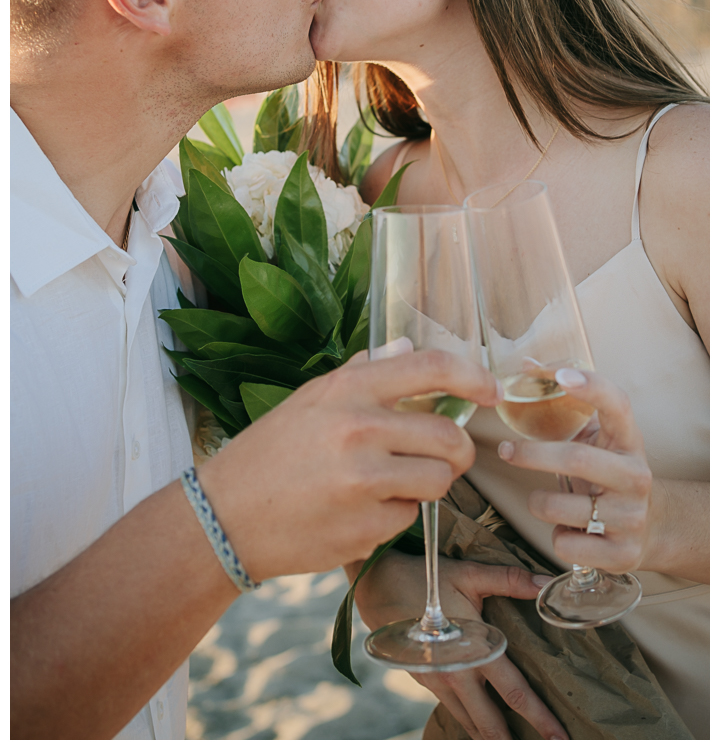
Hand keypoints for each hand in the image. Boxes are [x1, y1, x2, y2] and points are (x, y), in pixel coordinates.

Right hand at [199, 350, 502, 580]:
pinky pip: (409, 518)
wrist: (224, 515)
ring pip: (439, 482)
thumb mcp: (311, 399)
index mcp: (347, 390)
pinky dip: (395, 516)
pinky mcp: (366, 529)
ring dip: (426, 485)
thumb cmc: (270, 452)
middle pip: (450, 437)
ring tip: (391, 484)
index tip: (490, 390)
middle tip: (444, 456)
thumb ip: (362, 372)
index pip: (431, 368)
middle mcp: (359, 430)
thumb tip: (405, 347)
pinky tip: (359, 511)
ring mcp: (364, 483)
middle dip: (457, 451)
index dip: (472, 376)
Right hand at [355, 549, 567, 739]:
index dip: (540, 718)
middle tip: (543, 747)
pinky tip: (482, 725)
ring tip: (510, 740)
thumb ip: (510, 580)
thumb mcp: (469, 574)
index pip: (515, 693)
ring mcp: (438, 682)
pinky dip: (472, 723)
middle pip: (491, 726)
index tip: (560, 737)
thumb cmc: (424, 579)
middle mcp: (455, 675)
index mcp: (473, 651)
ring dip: (491, 736)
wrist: (376, 586)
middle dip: (513, 742)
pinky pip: (455, 711)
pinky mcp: (426, 682)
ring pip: (470, 724)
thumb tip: (547, 585)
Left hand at [498, 368, 653, 572]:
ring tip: (543, 499)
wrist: (651, 528)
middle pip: (576, 458)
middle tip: (505, 449)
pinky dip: (556, 537)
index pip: (617, 404)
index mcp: (629, 441)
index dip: (590, 387)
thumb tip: (523, 365)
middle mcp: (636, 476)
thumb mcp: (598, 439)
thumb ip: (567, 406)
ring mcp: (631, 517)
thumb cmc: (608, 472)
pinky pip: (565, 544)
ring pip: (559, 507)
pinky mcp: (622, 554)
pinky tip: (568, 530)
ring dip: (538, 501)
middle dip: (531, 454)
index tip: (559, 376)